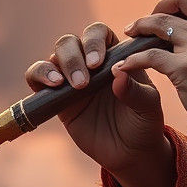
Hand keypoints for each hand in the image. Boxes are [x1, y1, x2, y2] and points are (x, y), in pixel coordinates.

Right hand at [25, 23, 165, 175]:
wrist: (130, 152)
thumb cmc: (143, 123)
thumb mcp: (148, 108)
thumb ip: (136, 91)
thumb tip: (117, 74)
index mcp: (115, 56)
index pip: (99, 33)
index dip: (94, 41)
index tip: (97, 63)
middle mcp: (90, 63)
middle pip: (72, 41)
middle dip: (74, 56)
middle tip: (84, 81)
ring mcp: (71, 78)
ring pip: (55, 55)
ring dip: (59, 65)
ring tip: (68, 84)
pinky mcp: (55, 97)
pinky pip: (37, 76)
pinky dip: (39, 74)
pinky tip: (53, 86)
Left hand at [115, 0, 186, 147]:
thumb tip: (186, 31)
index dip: (167, 3)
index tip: (158, 15)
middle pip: (170, 11)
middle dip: (148, 17)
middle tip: (135, 29)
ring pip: (157, 26)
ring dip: (138, 30)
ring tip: (128, 39)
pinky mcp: (184, 69)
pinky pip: (149, 56)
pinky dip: (132, 59)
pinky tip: (124, 66)